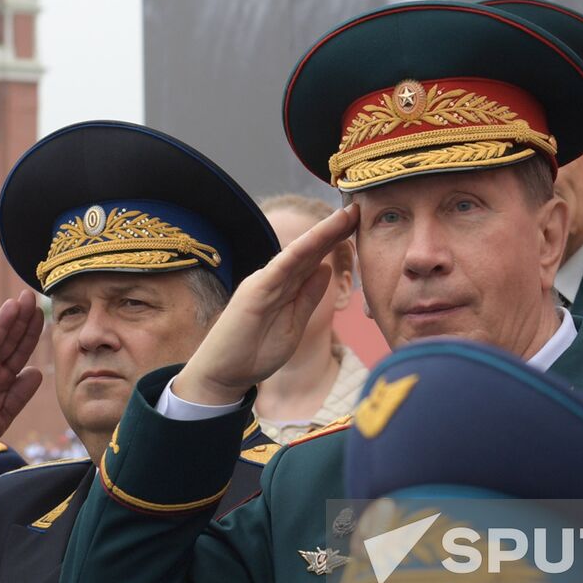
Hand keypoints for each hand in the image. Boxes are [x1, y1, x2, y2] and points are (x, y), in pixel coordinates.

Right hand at [0, 291, 44, 452]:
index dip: (31, 332)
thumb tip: (37, 371)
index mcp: (2, 378)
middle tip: (29, 296)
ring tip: (14, 304)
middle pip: (7, 340)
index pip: (20, 350)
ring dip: (2, 323)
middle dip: (19, 318)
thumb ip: (18, 396)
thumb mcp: (0, 417)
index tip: (42, 313)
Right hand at [172, 204, 357, 406]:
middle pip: (310, 250)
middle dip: (335, 229)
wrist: (224, 374)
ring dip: (322, 234)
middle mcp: (275, 279)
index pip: (315, 259)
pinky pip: (280, 269)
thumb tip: (326, 269)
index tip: (358, 223)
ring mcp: (264, 283)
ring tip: (345, 216)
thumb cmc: (256, 352)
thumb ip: (308, 297)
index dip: (336, 240)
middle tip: (358, 208)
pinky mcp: (255, 292)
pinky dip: (299, 252)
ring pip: (298, 253)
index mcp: (286, 287)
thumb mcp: (294, 325)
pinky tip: (317, 239)